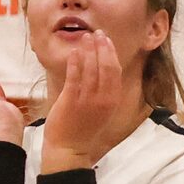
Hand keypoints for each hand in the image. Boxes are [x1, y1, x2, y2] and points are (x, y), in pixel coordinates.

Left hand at [42, 36, 131, 171]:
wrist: (69, 150)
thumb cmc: (83, 130)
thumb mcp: (100, 110)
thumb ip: (103, 91)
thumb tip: (101, 70)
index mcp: (112, 100)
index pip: (115, 70)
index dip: (111, 53)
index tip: (107, 40)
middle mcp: (103, 99)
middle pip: (106, 66)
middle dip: (102, 47)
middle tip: (97, 33)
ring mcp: (87, 99)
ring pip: (91, 69)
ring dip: (89, 50)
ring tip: (85, 37)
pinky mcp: (71, 100)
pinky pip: (74, 77)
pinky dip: (75, 63)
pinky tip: (74, 52)